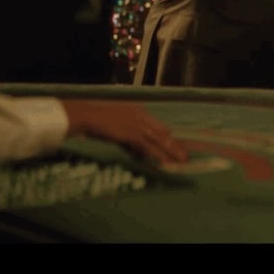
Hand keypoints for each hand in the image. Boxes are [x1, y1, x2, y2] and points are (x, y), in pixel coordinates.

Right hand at [62, 100, 187, 164]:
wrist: (86, 115)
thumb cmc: (96, 119)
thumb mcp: (116, 123)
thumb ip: (127, 132)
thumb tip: (135, 146)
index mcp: (138, 111)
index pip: (158, 126)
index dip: (169, 136)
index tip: (178, 143)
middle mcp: (141, 116)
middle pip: (164, 132)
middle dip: (176, 144)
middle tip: (187, 155)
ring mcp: (137, 124)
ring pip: (160, 140)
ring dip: (172, 152)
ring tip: (183, 161)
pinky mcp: (132, 134)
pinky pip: (149, 147)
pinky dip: (159, 155)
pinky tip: (166, 162)